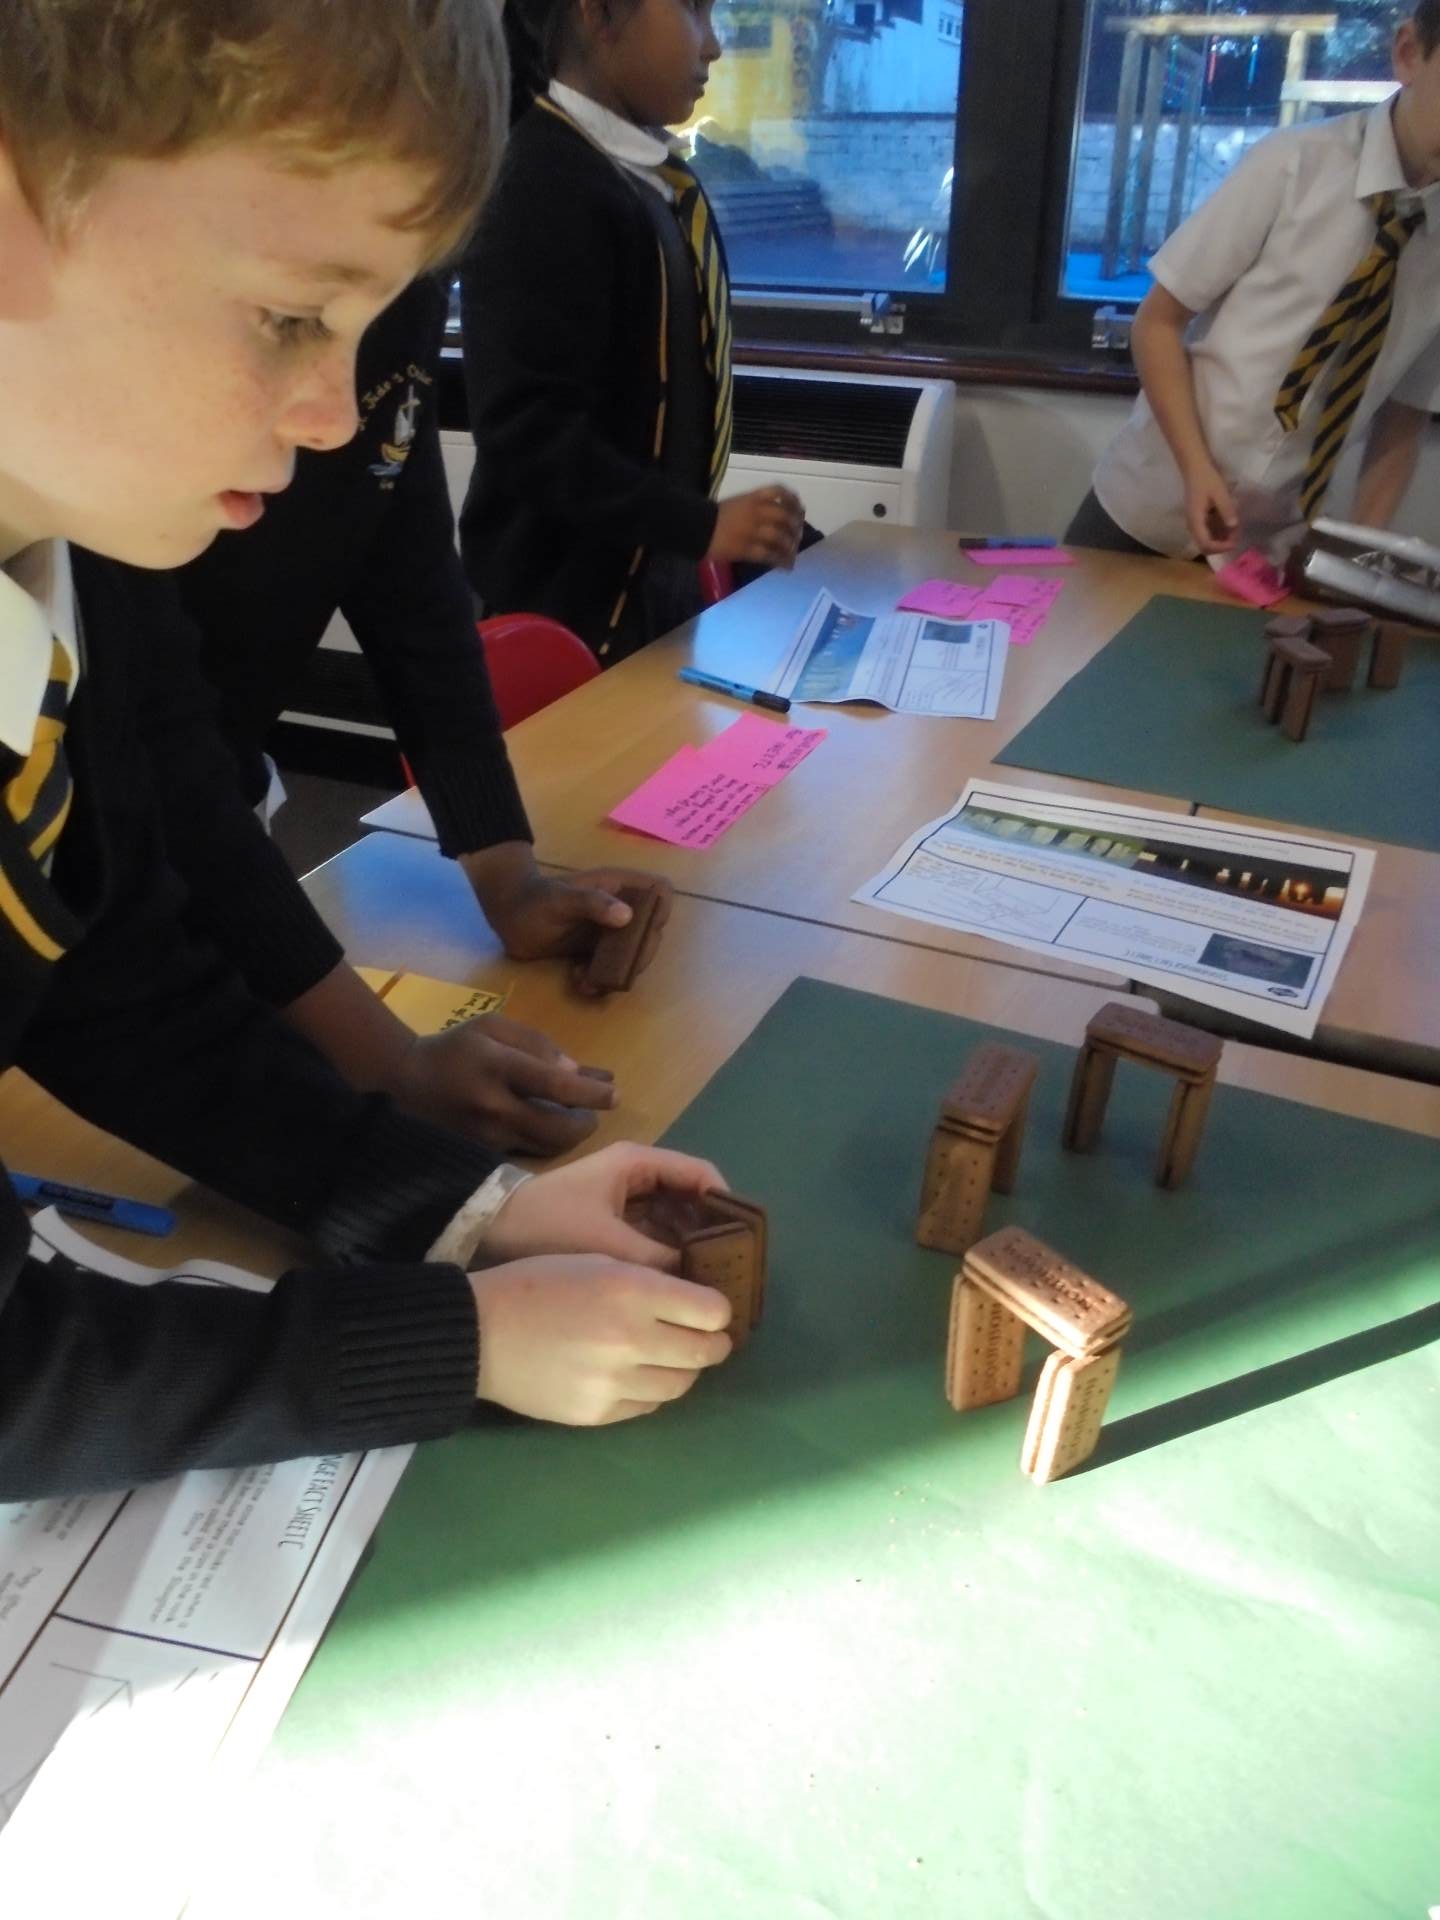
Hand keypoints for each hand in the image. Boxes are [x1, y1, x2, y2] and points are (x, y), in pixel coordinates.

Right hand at [387, 1016, 616, 1155]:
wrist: (405, 1081)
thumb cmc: (456, 1047)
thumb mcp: (494, 1027)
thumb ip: (537, 1045)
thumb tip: (576, 1073)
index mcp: (497, 1067)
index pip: (556, 1085)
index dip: (591, 1093)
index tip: (615, 1093)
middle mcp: (493, 1107)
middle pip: (557, 1128)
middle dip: (586, 1124)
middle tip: (594, 1113)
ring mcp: (486, 1137)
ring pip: (546, 1147)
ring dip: (570, 1137)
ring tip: (577, 1120)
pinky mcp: (482, 1155)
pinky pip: (528, 1153)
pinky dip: (547, 1143)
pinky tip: (552, 1129)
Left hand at [462, 843, 672, 993]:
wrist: (507, 915)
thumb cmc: (533, 899)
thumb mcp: (560, 899)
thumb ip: (592, 903)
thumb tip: (627, 916)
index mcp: (617, 886)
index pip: (659, 890)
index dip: (661, 909)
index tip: (645, 930)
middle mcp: (619, 908)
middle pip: (650, 931)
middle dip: (637, 956)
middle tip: (617, 970)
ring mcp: (607, 931)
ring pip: (632, 954)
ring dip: (618, 974)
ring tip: (590, 982)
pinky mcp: (594, 950)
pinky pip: (610, 968)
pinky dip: (600, 980)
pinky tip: (579, 981)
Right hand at [471, 1254, 732, 1424]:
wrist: (479, 1333)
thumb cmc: (538, 1283)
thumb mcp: (597, 1260)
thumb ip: (650, 1282)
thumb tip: (696, 1304)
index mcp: (632, 1291)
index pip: (712, 1310)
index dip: (718, 1308)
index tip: (711, 1308)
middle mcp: (631, 1339)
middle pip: (706, 1351)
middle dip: (714, 1342)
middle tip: (706, 1336)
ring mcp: (615, 1383)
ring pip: (682, 1384)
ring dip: (685, 1369)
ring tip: (672, 1356)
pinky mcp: (598, 1414)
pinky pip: (648, 1406)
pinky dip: (652, 1389)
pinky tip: (638, 1374)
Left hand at [482, 1140, 727, 1265]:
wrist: (490, 1234)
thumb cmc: (549, 1225)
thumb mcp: (607, 1245)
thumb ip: (658, 1262)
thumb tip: (703, 1285)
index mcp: (638, 1164)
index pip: (702, 1174)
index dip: (727, 1205)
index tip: (743, 1242)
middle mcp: (637, 1175)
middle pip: (692, 1197)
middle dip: (713, 1231)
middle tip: (732, 1270)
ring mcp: (625, 1199)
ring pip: (675, 1219)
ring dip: (693, 1246)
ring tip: (713, 1282)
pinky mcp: (614, 1222)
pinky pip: (656, 1235)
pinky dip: (670, 1255)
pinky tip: (682, 1285)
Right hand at [706, 487, 804, 568]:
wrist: (697, 527)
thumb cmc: (715, 516)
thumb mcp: (738, 503)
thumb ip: (756, 505)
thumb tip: (778, 516)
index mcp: (753, 497)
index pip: (779, 492)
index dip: (793, 501)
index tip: (799, 510)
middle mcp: (756, 511)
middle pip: (785, 516)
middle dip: (795, 527)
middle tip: (797, 536)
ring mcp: (752, 530)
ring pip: (780, 537)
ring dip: (790, 547)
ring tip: (792, 555)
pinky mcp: (746, 548)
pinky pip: (769, 555)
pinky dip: (781, 561)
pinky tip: (786, 566)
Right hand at [1183, 463, 1239, 554]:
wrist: (1195, 468)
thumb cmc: (1206, 478)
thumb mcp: (1219, 492)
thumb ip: (1226, 509)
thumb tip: (1233, 526)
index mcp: (1195, 521)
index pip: (1205, 544)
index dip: (1220, 547)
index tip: (1235, 543)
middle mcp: (1193, 526)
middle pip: (1205, 546)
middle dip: (1222, 545)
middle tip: (1237, 537)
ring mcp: (1196, 523)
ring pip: (1208, 540)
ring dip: (1222, 539)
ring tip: (1236, 529)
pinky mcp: (1200, 519)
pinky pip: (1209, 532)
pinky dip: (1220, 532)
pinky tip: (1231, 524)